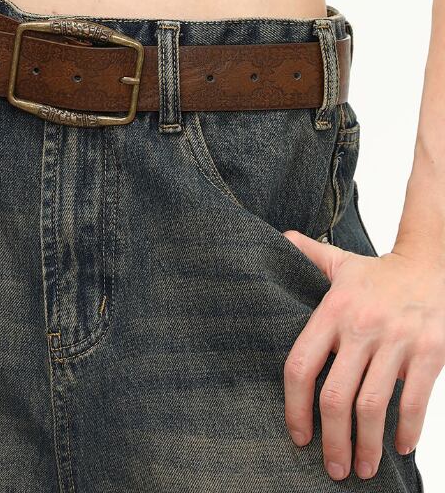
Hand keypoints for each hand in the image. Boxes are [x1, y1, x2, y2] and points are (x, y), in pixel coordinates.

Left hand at [282, 230, 444, 480]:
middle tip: (331, 468)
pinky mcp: (430, 353)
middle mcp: (360, 328)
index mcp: (332, 311)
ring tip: (361, 469)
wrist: (435, 263)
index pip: (301, 364)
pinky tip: (400, 448)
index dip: (294, 406)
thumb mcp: (340, 262)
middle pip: (335, 397)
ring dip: (366, 446)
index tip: (297, 435)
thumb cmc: (379, 273)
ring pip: (373, 407)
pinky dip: (407, 431)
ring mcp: (396, 342)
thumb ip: (307, 256)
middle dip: (331, 440)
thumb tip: (278, 239)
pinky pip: (415, 401)